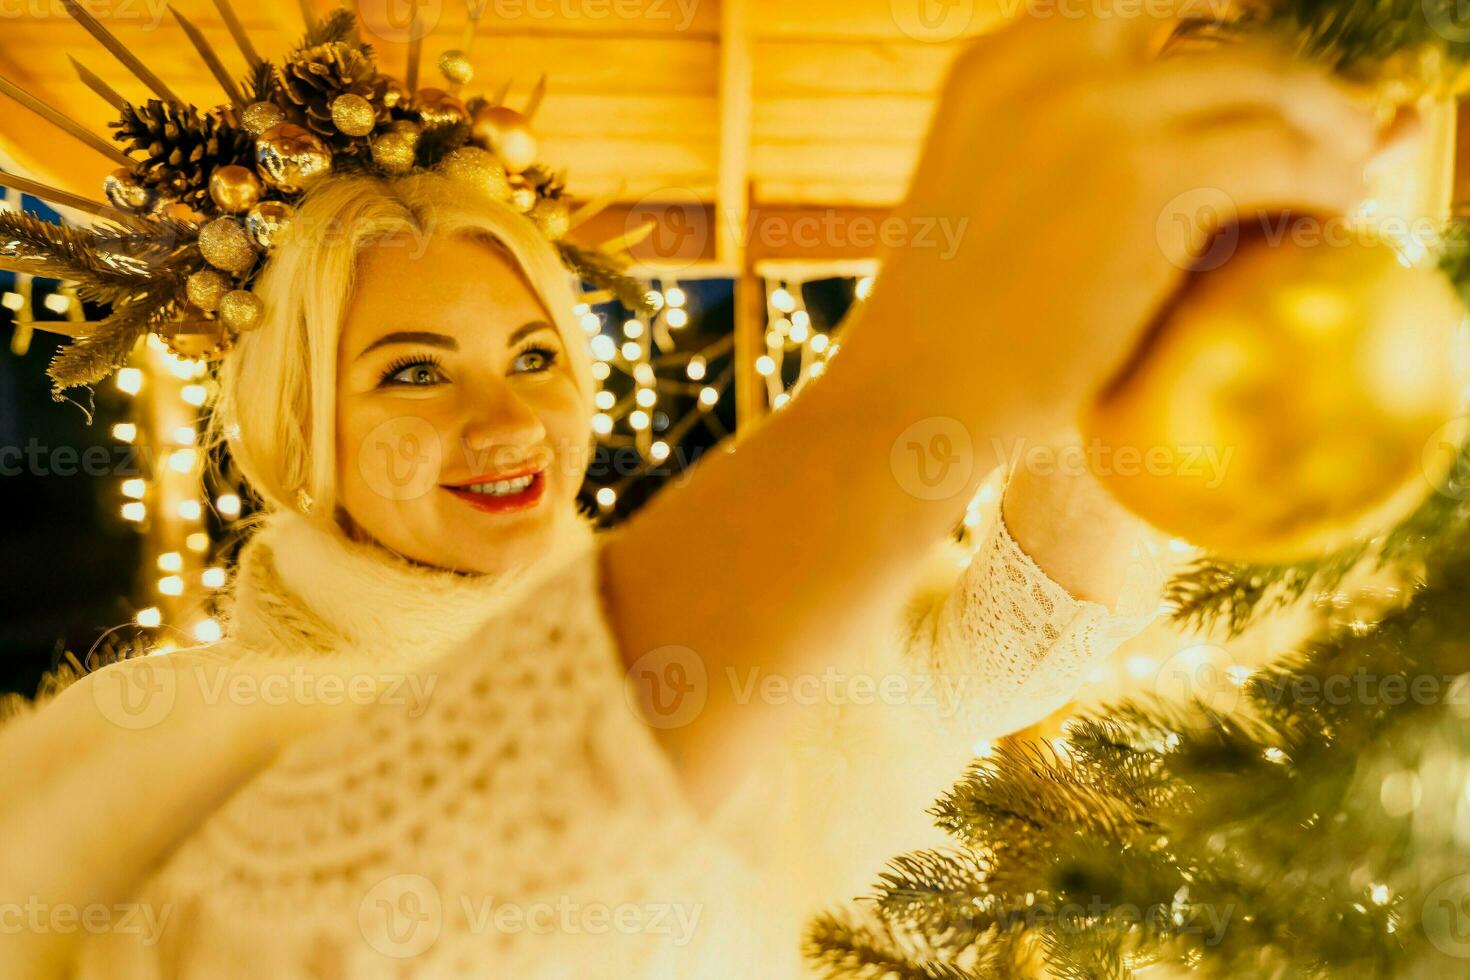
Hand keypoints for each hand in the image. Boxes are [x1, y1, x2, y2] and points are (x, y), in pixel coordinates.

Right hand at [844, 2, 1379, 435]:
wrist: (910, 396)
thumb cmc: (941, 330)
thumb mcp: (978, 192)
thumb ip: (1049, 145)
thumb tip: (1152, 149)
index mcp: (999, 61)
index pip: (1140, 13)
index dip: (1210, 48)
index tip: (1248, 94)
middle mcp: (1049, 64)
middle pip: (1222, 42)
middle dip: (1284, 89)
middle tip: (1321, 136)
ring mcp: (1102, 113)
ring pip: (1271, 87)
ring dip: (1325, 127)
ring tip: (1347, 174)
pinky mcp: (1156, 179)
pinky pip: (1285, 155)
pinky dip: (1329, 179)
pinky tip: (1341, 211)